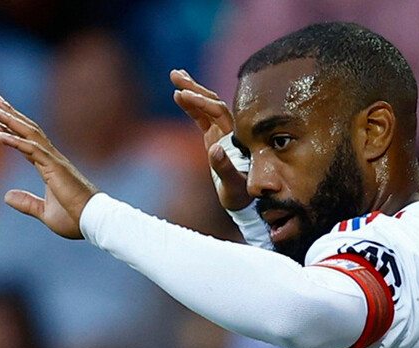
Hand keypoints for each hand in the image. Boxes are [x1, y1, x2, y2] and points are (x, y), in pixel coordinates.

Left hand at [0, 94, 98, 238]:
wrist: (92, 221)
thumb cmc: (75, 218)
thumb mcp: (45, 212)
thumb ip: (27, 203)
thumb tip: (6, 196)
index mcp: (51, 168)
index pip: (28, 144)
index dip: (11, 130)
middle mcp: (53, 160)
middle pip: (29, 132)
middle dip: (11, 115)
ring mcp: (55, 162)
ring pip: (30, 135)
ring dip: (11, 121)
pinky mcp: (56, 168)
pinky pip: (33, 151)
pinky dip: (16, 141)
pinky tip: (0, 135)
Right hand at [170, 69, 250, 210]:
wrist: (243, 201)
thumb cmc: (241, 194)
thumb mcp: (234, 185)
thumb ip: (225, 168)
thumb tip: (213, 150)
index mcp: (236, 137)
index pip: (218, 112)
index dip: (201, 102)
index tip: (183, 95)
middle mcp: (230, 131)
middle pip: (212, 102)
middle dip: (195, 88)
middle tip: (176, 74)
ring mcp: (221, 133)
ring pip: (206, 106)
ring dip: (192, 91)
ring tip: (175, 74)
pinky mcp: (213, 138)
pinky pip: (201, 117)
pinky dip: (191, 106)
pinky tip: (178, 95)